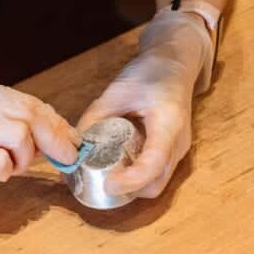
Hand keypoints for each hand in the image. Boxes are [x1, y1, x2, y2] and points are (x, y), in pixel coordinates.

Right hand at [0, 75, 80, 217]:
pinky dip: (5, 170)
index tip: (71, 141)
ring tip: (9, 167)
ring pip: (19, 135)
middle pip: (29, 114)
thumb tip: (53, 135)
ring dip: (24, 158)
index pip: (28, 101)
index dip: (56, 122)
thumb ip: (6, 121)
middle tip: (65, 157)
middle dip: (55, 138)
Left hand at [76, 11, 208, 198]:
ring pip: (157, 182)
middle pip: (156, 184)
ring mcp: (178, 149)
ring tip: (105, 176)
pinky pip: (157, 173)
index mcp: (168, 125)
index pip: (153, 165)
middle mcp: (178, 144)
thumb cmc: (150, 73)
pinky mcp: (172, 150)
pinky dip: (138, 177)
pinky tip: (118, 166)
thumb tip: (75, 144)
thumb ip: (96, 116)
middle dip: (128, 191)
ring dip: (133, 186)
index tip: (108, 184)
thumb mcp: (117, 90)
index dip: (131, 181)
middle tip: (99, 183)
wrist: (175, 63)